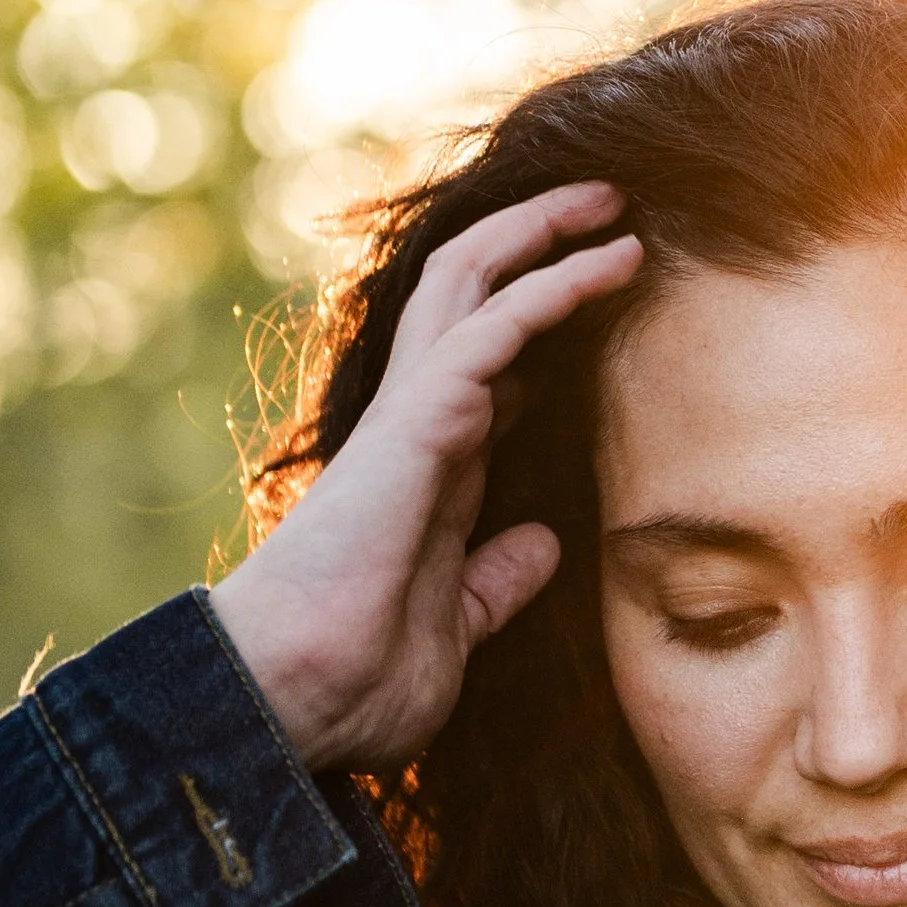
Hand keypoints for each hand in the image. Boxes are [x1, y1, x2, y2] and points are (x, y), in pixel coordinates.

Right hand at [211, 183, 642, 770]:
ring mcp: (410, 419)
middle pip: (474, 301)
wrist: (290, 704)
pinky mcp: (414, 425)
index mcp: (428, 474)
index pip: (488, 371)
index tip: (605, 295)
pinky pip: (491, 331)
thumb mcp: (455, 627)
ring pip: (474, 287)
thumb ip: (494, 581)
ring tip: (616, 203)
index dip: (542, 326)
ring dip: (546, 237)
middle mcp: (416, 429)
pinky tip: (608, 262)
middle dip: (539, 247)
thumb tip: (540, 547)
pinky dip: (552, 288)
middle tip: (614, 211)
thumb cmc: (354, 681)